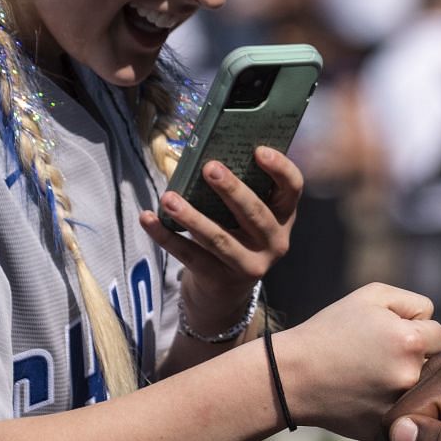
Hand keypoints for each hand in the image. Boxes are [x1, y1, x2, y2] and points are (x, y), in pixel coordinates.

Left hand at [140, 147, 302, 332]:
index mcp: (283, 216)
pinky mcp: (221, 280)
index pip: (292, 188)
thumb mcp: (243, 216)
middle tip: (209, 167)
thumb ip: (233, 190)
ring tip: (168, 198)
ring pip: (219, 238)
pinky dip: (166, 237)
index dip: (280, 168)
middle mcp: (274, 242)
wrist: (224, 291)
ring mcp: (250, 265)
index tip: (258, 150)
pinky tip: (148, 219)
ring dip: (192, 217)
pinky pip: (190, 256)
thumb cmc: (233, 235)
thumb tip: (198, 156)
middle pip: (255, 213)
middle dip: (231, 189)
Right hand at [274, 283, 440, 440]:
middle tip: (378, 356)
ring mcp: (400, 406)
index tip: (390, 335)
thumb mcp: (371, 296)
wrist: (292, 376)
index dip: (416, 330)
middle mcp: (411, 376)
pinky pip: (404, 410)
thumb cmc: (330, 330)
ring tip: (370, 375)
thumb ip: (413, 303)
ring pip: (421, 389)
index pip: (439, 334)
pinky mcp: (388, 426)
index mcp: (411, 341)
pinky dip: (389, 402)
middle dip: (414, 358)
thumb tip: (433, 323)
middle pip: (433, 363)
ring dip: (405, 381)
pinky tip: (363, 394)